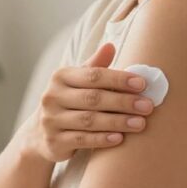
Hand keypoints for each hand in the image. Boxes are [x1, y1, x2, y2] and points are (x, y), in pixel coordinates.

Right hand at [22, 42, 154, 161]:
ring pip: (89, 121)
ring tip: (140, 123)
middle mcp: (52, 97)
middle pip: (93, 98)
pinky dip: (102, 139)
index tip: (142, 84)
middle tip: (147, 106)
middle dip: (123, 101)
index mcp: (60, 77)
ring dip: (117, 122)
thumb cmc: (68, 102)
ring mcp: (51, 120)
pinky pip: (81, 140)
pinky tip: (119, 139)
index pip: (93, 75)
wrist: (39, 134)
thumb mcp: (77, 82)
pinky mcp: (54, 142)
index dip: (119, 79)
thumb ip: (94, 66)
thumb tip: (110, 46)